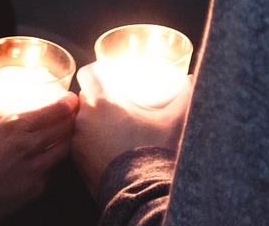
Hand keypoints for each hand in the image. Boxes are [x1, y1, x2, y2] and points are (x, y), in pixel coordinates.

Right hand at [0, 92, 77, 225]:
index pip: (54, 111)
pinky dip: (52, 163)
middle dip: (74, 118)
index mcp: (14, 127)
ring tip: (66, 135)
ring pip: (66, 149)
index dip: (68, 103)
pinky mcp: (37, 189)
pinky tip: (47, 160)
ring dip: (68, 140)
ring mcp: (36, 169)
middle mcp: (30, 146)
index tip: (72, 99)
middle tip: (74, 114)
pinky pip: (53, 171)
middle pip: (66, 128)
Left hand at [71, 62, 193, 198]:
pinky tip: (104, 148)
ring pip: (79, 121)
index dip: (97, 75)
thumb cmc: (153, 153)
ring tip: (109, 128)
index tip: (108, 79)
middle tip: (115, 105)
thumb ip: (184, 98)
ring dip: (91, 122)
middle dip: (97, 99)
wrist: (140, 193)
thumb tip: (192, 79)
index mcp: (104, 101)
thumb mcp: (173, 122)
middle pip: (84, 98)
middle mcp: (85, 117)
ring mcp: (78, 141)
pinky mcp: (76, 161)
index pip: (88, 74)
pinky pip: (78, 143)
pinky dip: (88, 142)